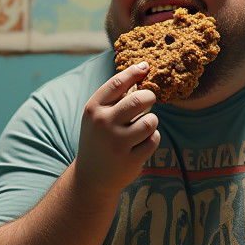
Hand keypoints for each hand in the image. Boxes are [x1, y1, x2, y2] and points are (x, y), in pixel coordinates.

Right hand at [76, 62, 158, 192]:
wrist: (91, 178)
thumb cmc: (98, 140)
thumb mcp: (96, 117)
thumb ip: (114, 98)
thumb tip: (141, 70)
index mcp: (93, 109)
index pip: (117, 83)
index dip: (134, 72)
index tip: (146, 66)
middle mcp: (104, 124)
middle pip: (140, 100)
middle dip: (150, 97)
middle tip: (149, 100)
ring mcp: (117, 143)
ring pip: (150, 121)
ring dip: (151, 121)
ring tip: (144, 126)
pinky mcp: (130, 159)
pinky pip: (153, 139)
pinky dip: (152, 139)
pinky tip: (142, 143)